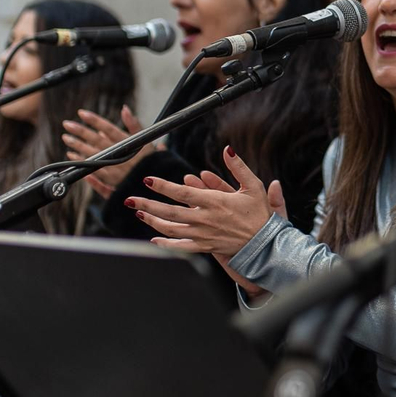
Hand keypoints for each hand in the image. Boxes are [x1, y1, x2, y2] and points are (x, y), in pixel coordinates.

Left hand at [63, 107, 151, 198]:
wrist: (155, 189)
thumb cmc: (153, 164)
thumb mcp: (148, 142)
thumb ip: (135, 125)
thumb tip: (125, 109)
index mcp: (129, 145)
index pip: (109, 129)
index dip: (95, 120)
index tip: (82, 113)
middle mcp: (120, 157)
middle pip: (97, 142)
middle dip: (81, 132)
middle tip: (67, 124)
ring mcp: (114, 170)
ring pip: (93, 156)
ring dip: (78, 146)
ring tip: (66, 138)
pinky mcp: (110, 183)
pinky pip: (93, 172)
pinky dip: (82, 163)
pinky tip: (72, 156)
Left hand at [128, 148, 281, 293]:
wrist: (265, 244)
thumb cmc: (259, 214)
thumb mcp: (253, 186)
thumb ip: (238, 167)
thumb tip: (228, 149)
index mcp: (215, 202)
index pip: (182, 193)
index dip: (162, 186)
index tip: (147, 180)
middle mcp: (205, 219)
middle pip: (169, 212)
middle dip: (147, 204)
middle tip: (130, 199)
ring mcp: (203, 235)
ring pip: (171, 229)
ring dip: (152, 221)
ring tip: (139, 213)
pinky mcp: (205, 247)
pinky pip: (181, 247)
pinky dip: (166, 244)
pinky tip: (154, 240)